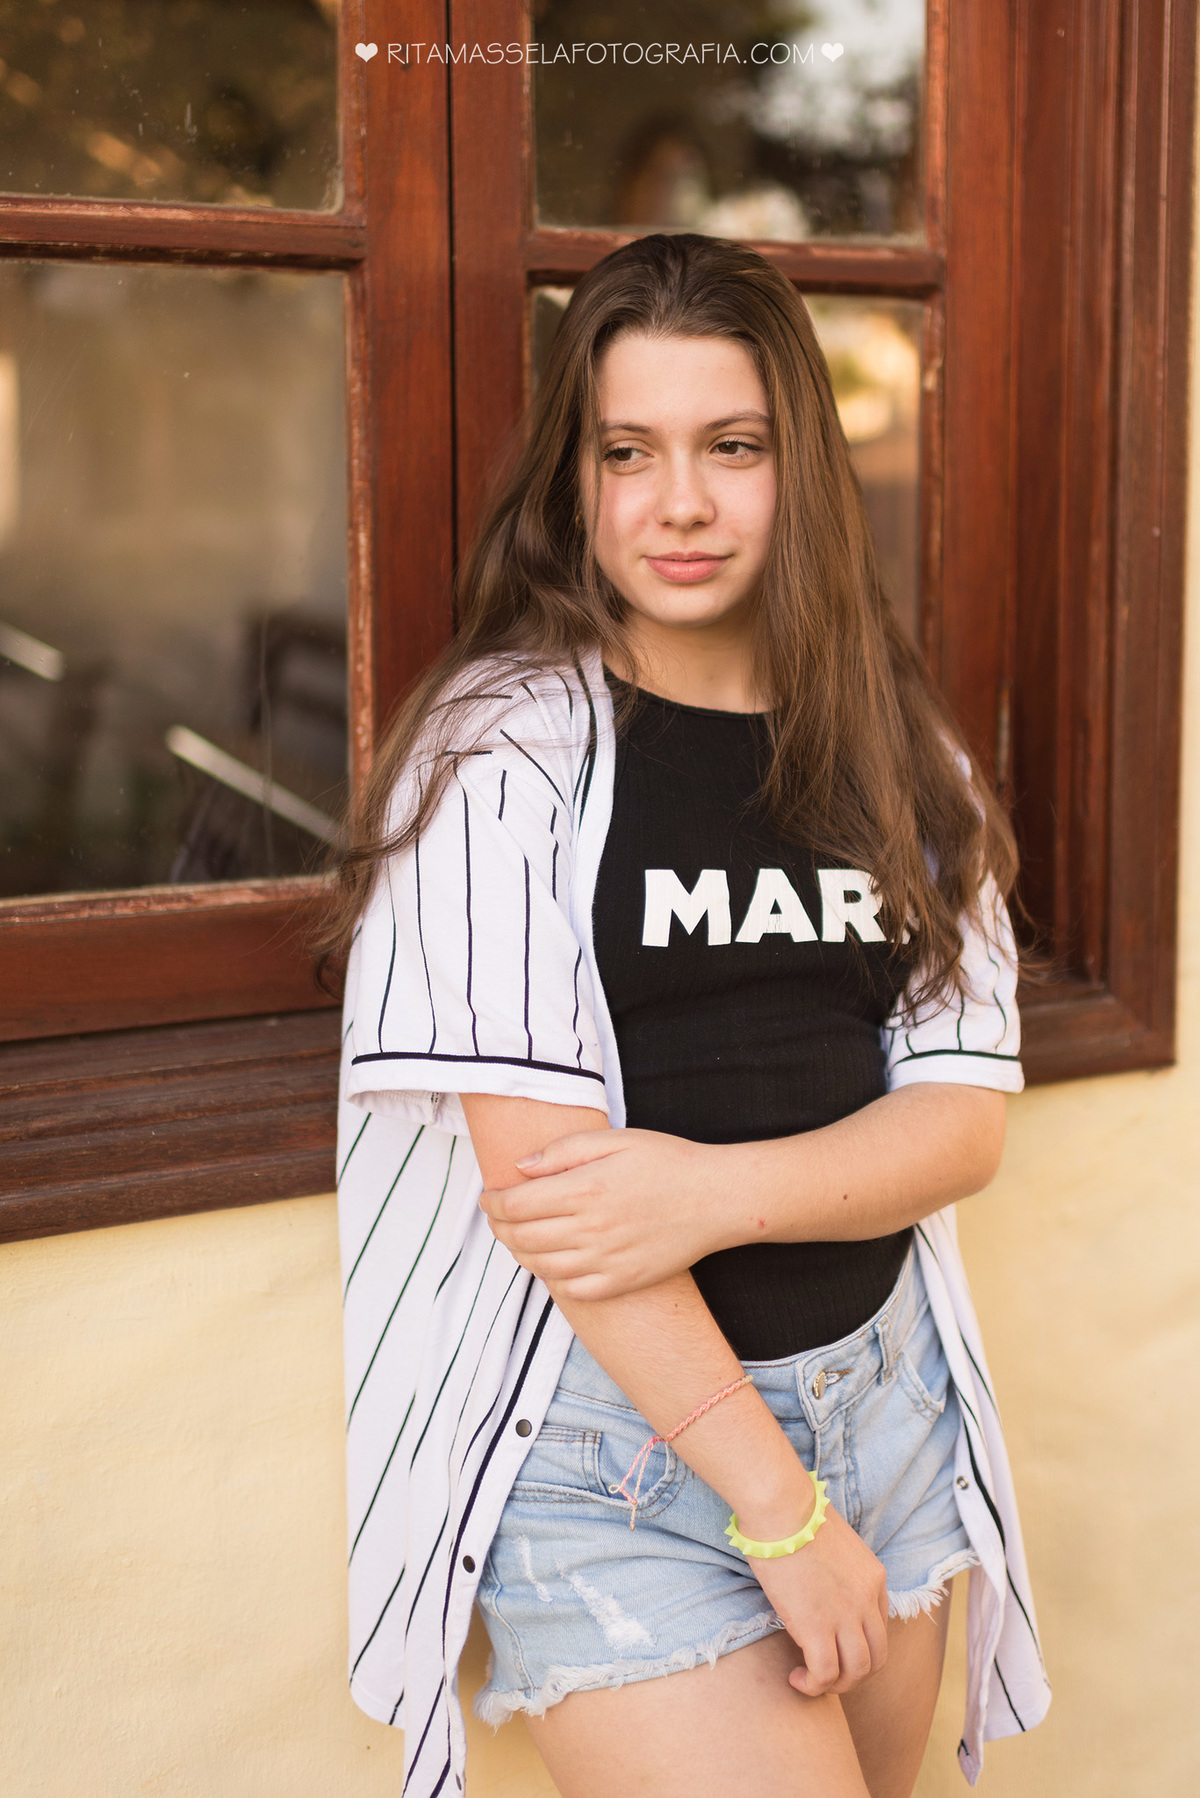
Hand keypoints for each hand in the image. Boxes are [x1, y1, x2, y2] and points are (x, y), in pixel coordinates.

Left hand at [479, 1128, 740, 1298]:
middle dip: (499, 1227)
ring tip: (519, 1238)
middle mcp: (590, 1229)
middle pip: (521, 1238)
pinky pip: (573, 1290)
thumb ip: (563, 1151)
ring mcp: (606, 1261)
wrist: (717, 1199)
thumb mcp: (615, 1139)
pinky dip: (553, 1279)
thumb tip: (520, 1168)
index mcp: (584, 1189)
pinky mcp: (622, 1282)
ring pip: (541, 1267)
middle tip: (497, 1217)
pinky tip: (554, 1263)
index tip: (489, 1196)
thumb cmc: (668, 1162)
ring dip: (520, 1253)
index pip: (515, 1205)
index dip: (492, 1203)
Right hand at [744, 1501, 889, 1697]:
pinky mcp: (816, 1627)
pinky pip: (825, 1674)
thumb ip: (837, 1566)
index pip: (880, 1628)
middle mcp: (867, 1600)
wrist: (782, 1507)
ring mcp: (845, 1616)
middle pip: (877, 1657)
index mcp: (874, 1577)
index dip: (859, 1645)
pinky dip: (813, 1685)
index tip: (836, 1646)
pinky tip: (796, 1678)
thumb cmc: (796, 1513)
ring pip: (856, 1672)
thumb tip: (818, 1576)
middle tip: (829, 1674)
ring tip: (812, 1680)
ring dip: (836, 1685)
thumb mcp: (833, 1541)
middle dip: (855, 1674)